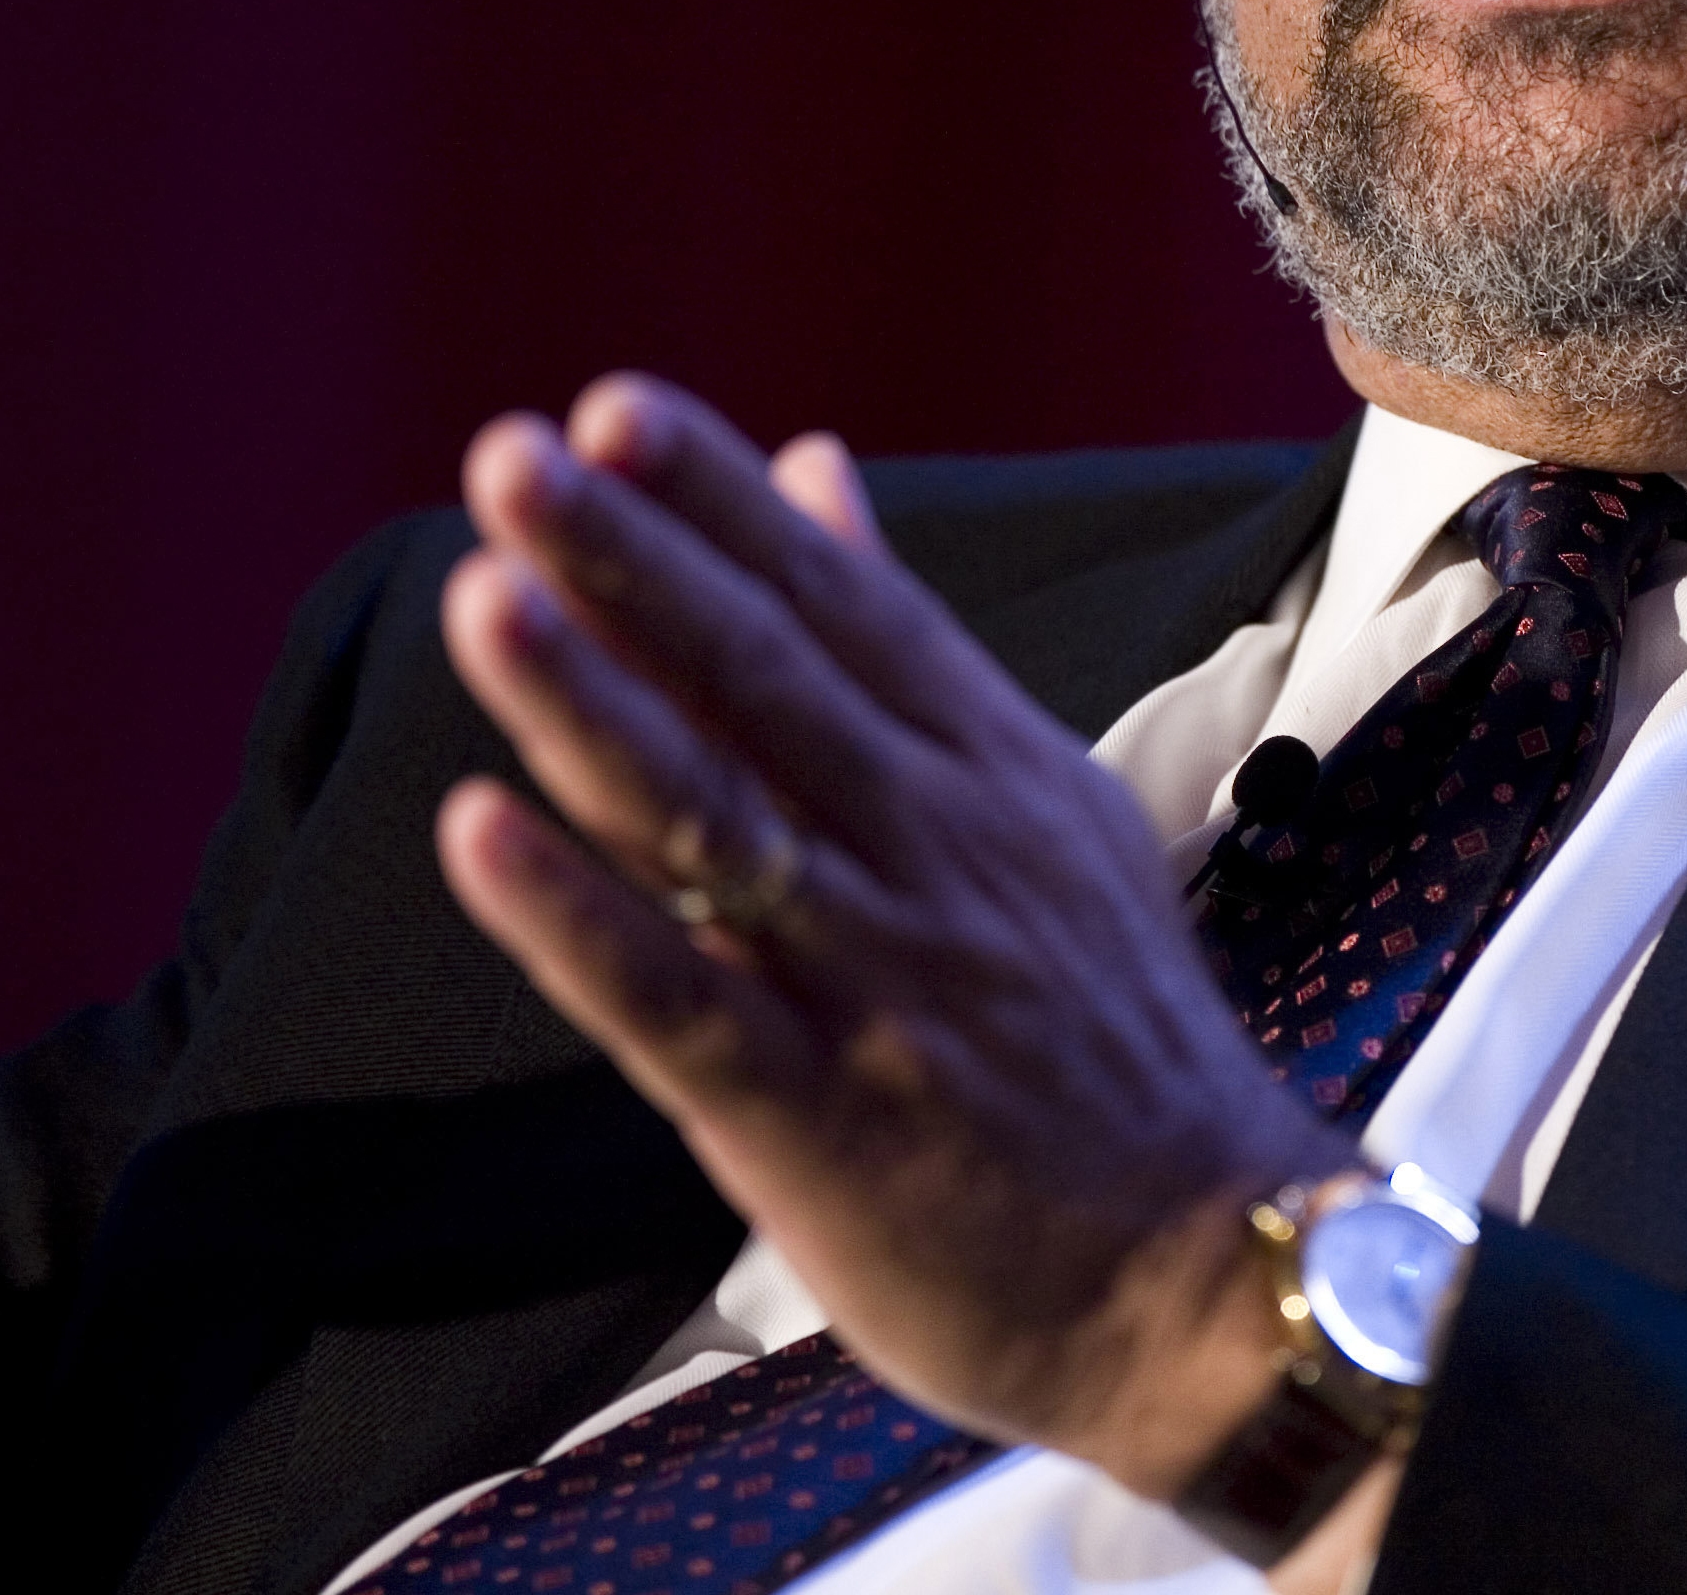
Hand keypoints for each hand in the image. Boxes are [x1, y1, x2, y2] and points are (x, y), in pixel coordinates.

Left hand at [429, 376, 1350, 1501]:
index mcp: (987, 770)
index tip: (613, 410)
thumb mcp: (1045, 807)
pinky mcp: (820, 1122)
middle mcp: (932, 852)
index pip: (843, 605)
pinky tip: (482, 836)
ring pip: (716, 818)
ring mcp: (877, 983)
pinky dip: (579, 918)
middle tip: (511, 459)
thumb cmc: (1107, 1035)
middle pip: (767, 680)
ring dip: (593, 703)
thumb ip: (912, 642)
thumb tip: (817, 473)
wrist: (1205, 1276)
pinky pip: (682, 1003)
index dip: (723, 505)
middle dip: (635, 561)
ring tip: (486, 598)